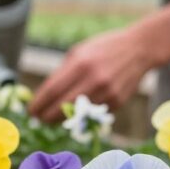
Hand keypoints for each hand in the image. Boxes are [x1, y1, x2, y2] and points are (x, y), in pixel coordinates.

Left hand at [28, 25, 159, 122]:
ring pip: (78, 115)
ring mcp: (107, 93)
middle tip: (39, 119)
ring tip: (53, 118)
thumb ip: (63, 73)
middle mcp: (93, 80)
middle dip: (47, 116)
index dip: (39, 103)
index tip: (31, 110)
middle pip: (62, 107)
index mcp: (80, 64)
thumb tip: (45, 95)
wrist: (139, 49)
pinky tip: (79, 111)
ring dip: (62, 119)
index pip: (52, 90)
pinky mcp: (117, 102)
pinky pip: (94, 113)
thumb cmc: (103, 49)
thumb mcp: (79, 52)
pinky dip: (84, 114)